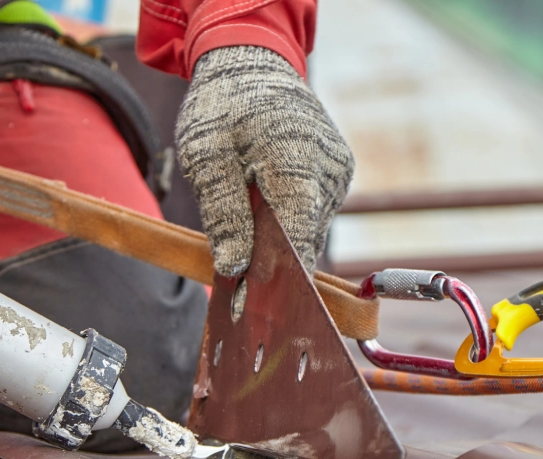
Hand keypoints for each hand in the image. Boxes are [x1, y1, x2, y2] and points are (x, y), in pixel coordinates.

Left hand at [175, 45, 353, 276]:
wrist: (253, 63)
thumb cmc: (223, 105)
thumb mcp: (204, 153)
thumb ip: (221, 210)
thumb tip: (234, 266)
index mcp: (297, 162)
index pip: (296, 242)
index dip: (272, 281)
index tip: (247, 311)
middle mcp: (329, 173)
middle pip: (302, 244)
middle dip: (269, 267)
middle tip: (233, 292)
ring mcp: (338, 176)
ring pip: (306, 234)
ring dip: (275, 245)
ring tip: (243, 240)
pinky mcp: (336, 177)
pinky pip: (309, 217)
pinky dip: (285, 227)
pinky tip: (261, 218)